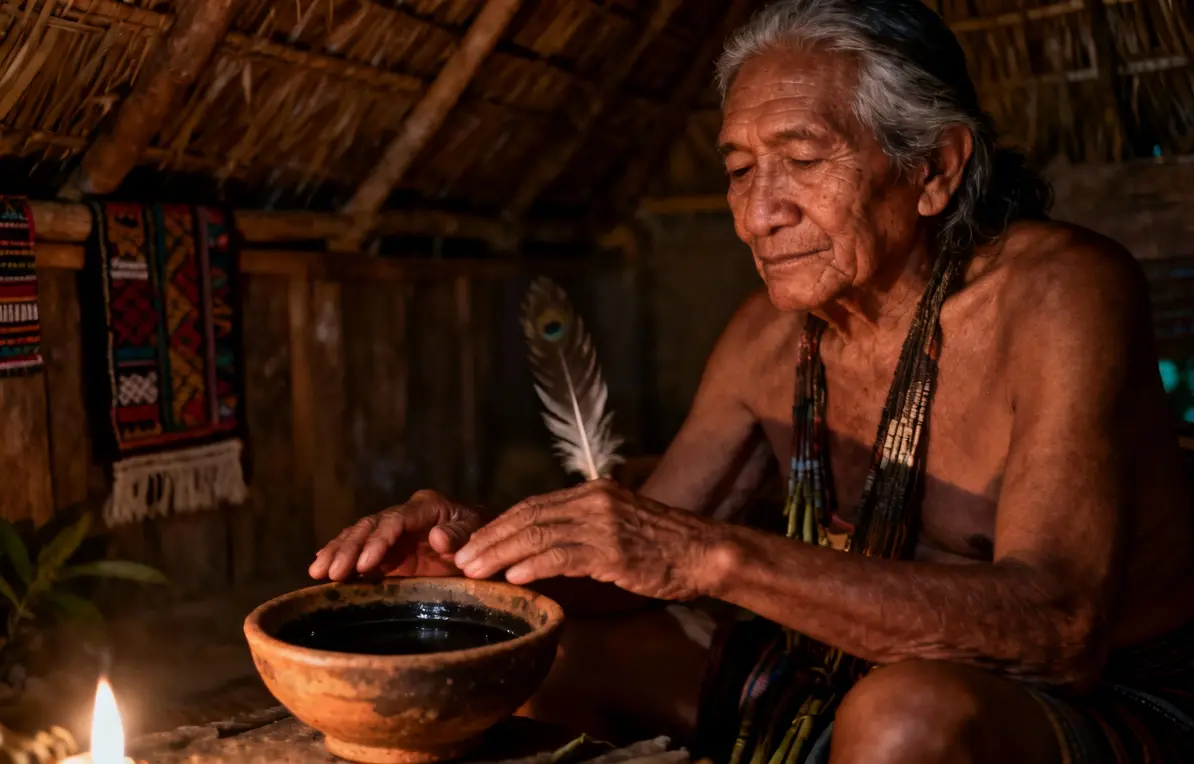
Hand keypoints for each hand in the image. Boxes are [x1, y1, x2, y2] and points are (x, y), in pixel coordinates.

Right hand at [309, 490, 483, 580]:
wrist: (483, 544)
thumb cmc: (482, 537)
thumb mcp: (477, 533)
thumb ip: (459, 535)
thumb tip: (436, 537)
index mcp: (425, 506)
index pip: (395, 520)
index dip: (378, 541)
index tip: (364, 565)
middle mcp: (403, 515)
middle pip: (370, 526)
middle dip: (349, 549)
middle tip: (331, 573)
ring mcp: (392, 532)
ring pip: (358, 536)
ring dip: (337, 553)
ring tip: (317, 572)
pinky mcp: (387, 550)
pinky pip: (359, 550)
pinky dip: (340, 556)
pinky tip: (320, 566)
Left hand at [453, 480, 719, 600]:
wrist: (706, 553)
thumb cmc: (664, 549)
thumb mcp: (619, 527)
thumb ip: (582, 532)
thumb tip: (539, 553)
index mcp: (593, 493)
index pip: (532, 505)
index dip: (498, 526)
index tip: (471, 545)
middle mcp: (594, 501)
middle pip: (527, 516)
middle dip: (489, 539)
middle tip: (460, 560)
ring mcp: (604, 523)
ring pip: (538, 534)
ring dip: (501, 554)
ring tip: (475, 572)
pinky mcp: (613, 549)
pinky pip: (563, 555)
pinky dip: (534, 565)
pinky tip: (515, 578)